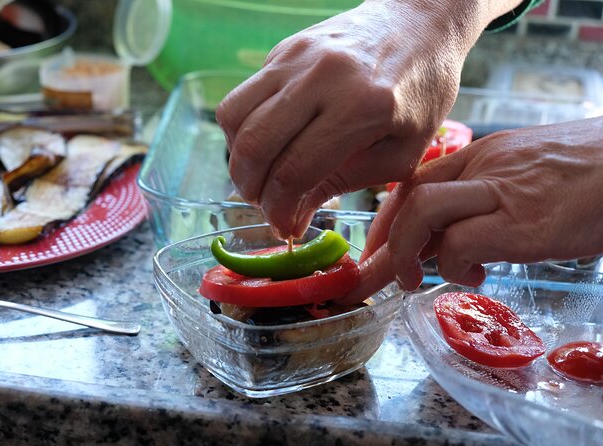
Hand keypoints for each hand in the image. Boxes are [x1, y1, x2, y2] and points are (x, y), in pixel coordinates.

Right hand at [216, 0, 495, 238]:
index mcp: (361, 107)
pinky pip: (242, 95)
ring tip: (259, 175)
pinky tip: (266, 142)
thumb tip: (295, 215)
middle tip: (264, 204)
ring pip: (233, 116)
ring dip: (237, 158)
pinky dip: (242, 128)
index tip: (283, 227)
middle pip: (254, 144)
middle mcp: (322, 77)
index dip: (280, 208)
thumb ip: (346, 183)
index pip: (296, 169)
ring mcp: (296, 58)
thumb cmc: (421, 92)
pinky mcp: (282, 49)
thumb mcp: (401, 151)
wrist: (420, 23)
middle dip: (250, 188)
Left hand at [339, 117, 602, 303]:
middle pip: (409, 196)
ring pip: (424, 212)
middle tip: (371, 276)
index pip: (415, 181)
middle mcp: (484, 167)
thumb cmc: (590, 174)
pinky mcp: (523, 224)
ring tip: (411, 280)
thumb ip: (485, 201)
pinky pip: (462, 244)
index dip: (387, 217)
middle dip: (381, 241)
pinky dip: (454, 268)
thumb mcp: (527, 178)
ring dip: (403, 252)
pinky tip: (475, 279)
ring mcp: (502, 193)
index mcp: (482, 155)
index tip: (375, 247)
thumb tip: (449, 242)